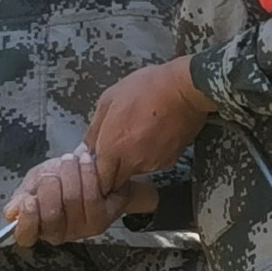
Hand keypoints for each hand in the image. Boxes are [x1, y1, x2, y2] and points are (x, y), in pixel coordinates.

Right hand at [7, 145, 156, 248]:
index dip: (26, 219)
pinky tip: (85, 162)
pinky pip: (90, 198)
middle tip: (53, 172)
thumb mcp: (35, 181)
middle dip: (50, 186)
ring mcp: (79, 231)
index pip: (25, 236)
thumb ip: (22, 195)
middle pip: (50, 216)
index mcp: (35, 225)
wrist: (91, 167)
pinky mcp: (100, 222)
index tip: (29, 199)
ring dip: (69, 174)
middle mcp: (56, 234)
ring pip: (71, 201)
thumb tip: (12, 212)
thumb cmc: (61, 177)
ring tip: (70, 160)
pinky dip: (86, 175)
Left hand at [84, 55, 215, 190]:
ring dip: (132, 161)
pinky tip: (153, 135)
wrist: (184, 89)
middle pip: (116, 181)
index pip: (99, 181)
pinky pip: (153, 163)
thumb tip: (86, 150)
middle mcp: (132, 163)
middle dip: (112, 172)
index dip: (95, 177)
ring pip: (135, 171)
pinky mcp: (170, 161)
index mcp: (113, 149)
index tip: (96, 166)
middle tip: (115, 151)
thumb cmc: (144, 89)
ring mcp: (153, 164)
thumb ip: (95, 129)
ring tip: (138, 135)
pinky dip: (150, 155)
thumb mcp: (109, 99)